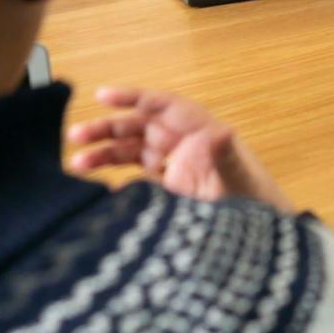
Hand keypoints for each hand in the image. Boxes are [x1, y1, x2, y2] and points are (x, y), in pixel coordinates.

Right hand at [67, 86, 291, 210]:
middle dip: (108, 128)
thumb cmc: (253, 201)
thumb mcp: (237, 178)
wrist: (259, 237)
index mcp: (200, 132)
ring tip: (75, 164)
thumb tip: (222, 132)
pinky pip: (137, 178)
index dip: (134, 97)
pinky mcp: (169, 191)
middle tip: (76, 135)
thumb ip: (224, 157)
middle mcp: (185, 145)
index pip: (163, 105)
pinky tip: (95, 193)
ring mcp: (176, 167)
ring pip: (132, 151)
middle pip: (140, 127)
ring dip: (104, 154)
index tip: (103, 95)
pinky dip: (115, 182)